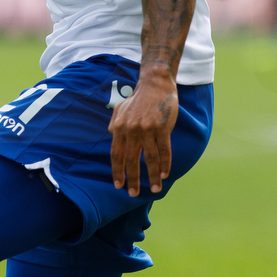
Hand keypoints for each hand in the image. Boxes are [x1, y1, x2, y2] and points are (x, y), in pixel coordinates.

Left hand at [109, 71, 177, 196]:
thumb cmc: (138, 98)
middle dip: (132, 179)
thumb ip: (114, 125)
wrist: (155, 83)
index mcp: (119, 128)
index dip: (117, 171)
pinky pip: (164, 150)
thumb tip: (111, 137)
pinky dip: (165, 164)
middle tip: (133, 194)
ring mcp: (147, 129)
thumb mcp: (120, 109)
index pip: (116, 155)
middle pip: (131, 160)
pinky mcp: (162, 128)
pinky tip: (165, 174)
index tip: (118, 185)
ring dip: (152, 176)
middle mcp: (131, 130)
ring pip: (150, 159)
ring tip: (154, 189)